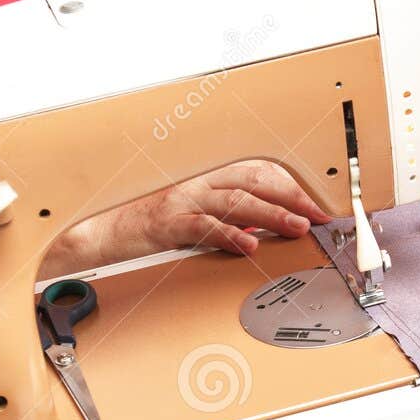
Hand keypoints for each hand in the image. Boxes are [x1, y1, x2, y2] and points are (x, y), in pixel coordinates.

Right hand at [39, 160, 330, 277]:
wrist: (101, 232)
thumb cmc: (148, 228)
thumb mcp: (195, 219)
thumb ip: (227, 219)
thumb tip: (264, 229)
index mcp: (207, 179)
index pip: (259, 175)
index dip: (291, 190)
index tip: (317, 209)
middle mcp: (199, 184)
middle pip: (255, 183)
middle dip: (292, 200)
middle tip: (318, 218)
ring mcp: (184, 200)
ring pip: (237, 201)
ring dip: (272, 214)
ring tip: (296, 228)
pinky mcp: (169, 222)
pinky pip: (204, 226)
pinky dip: (230, 234)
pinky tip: (250, 244)